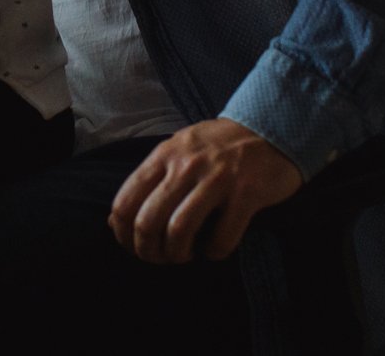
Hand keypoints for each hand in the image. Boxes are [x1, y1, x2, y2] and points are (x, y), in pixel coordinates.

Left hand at [108, 119, 304, 263]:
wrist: (270, 127)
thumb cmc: (218, 145)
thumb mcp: (178, 151)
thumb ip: (149, 181)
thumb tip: (114, 221)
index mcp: (164, 155)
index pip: (125, 202)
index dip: (123, 235)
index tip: (134, 247)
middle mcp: (186, 165)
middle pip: (147, 222)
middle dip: (148, 251)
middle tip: (160, 257)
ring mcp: (216, 178)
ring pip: (179, 231)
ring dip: (178, 254)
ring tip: (186, 254)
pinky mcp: (246, 194)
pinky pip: (221, 238)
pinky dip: (214, 252)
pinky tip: (214, 248)